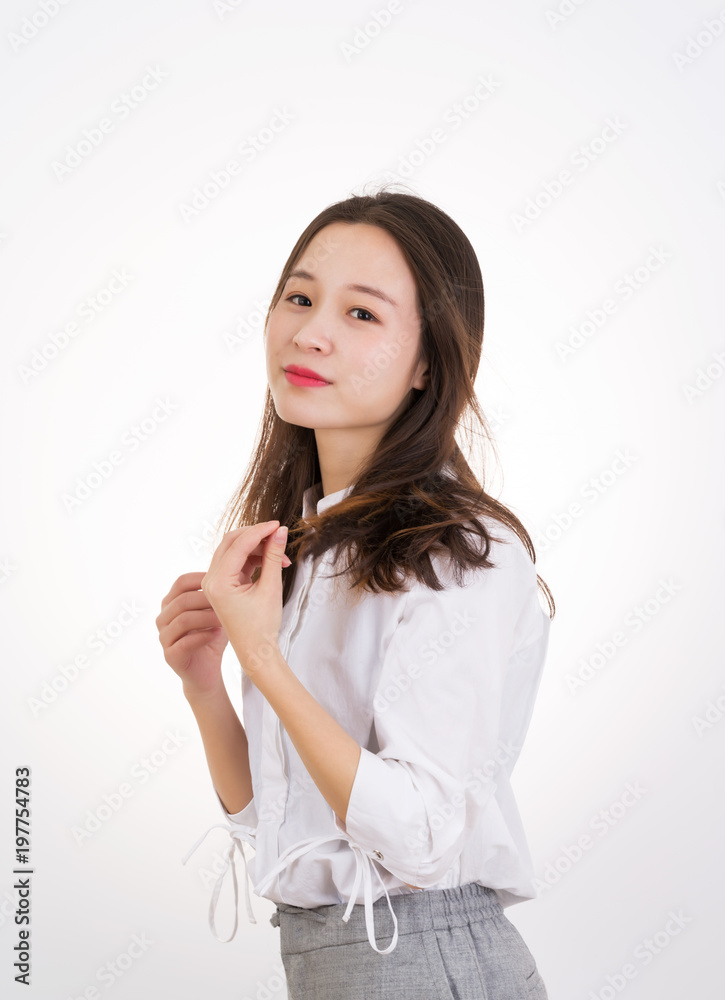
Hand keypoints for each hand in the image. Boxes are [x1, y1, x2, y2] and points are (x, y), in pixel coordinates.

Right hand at [155, 571, 230, 699]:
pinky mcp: (170, 655)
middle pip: (181, 600)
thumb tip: (246, 561)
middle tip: (230, 599)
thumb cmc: (214, 634)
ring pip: (182, 620)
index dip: (203, 578)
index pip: (181, 581)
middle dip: (208, 599)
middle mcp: (163, 617)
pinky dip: (203, 636)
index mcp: (172, 602)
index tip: (227, 580)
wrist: (207, 671)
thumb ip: (226, 589)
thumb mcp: (220, 609)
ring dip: (207, 617)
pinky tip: (218, 634)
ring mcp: (164, 636)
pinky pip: (184, 642)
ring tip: (226, 618)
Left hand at [201, 520, 290, 675]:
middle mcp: (211, 580)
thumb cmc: (262, 626)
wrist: (255, 650)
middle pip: (231, 542)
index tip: (279, 525)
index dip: (260, 531)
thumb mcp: (271, 588)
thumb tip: (280, 532)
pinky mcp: (222, 584)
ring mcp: (214, 582)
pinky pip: (236, 561)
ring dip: (257, 547)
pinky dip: (254, 558)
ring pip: (234, 550)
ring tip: (281, 556)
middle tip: (279, 533)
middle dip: (256, 536)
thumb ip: (273, 556)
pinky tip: (272, 562)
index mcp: (218, 582)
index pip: (238, 544)